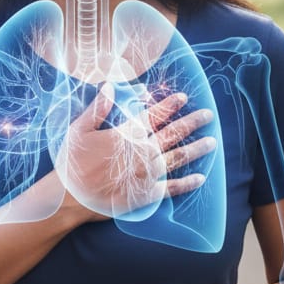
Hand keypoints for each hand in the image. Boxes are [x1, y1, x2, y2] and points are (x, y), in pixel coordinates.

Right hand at [57, 86, 215, 220]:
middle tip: (209, 115)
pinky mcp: (148, 194)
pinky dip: (188, 183)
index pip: (154, 115)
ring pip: (179, 157)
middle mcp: (143, 152)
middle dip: (192, 122)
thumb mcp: (79, 130)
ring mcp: (148, 174)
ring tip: (212, 142)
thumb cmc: (72, 163)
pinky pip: (173, 188)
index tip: (184, 97)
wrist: (70, 197)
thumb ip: (98, 108)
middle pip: (173, 133)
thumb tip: (109, 85)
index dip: (170, 104)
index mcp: (128, 134)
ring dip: (197, 149)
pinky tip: (201, 178)